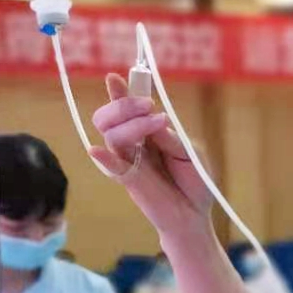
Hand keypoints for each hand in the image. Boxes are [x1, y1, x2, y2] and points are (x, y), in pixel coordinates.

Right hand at [91, 75, 213, 241]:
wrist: (195, 214)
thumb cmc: (194, 179)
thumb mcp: (190, 152)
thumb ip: (171, 137)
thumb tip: (154, 120)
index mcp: (147, 131)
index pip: (126, 108)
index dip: (119, 92)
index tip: (115, 78)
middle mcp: (133, 143)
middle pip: (109, 118)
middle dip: (124, 106)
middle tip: (150, 107)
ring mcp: (128, 161)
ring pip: (112, 135)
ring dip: (132, 125)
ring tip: (158, 124)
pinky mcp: (129, 180)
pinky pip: (111, 166)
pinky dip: (103, 157)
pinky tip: (96, 150)